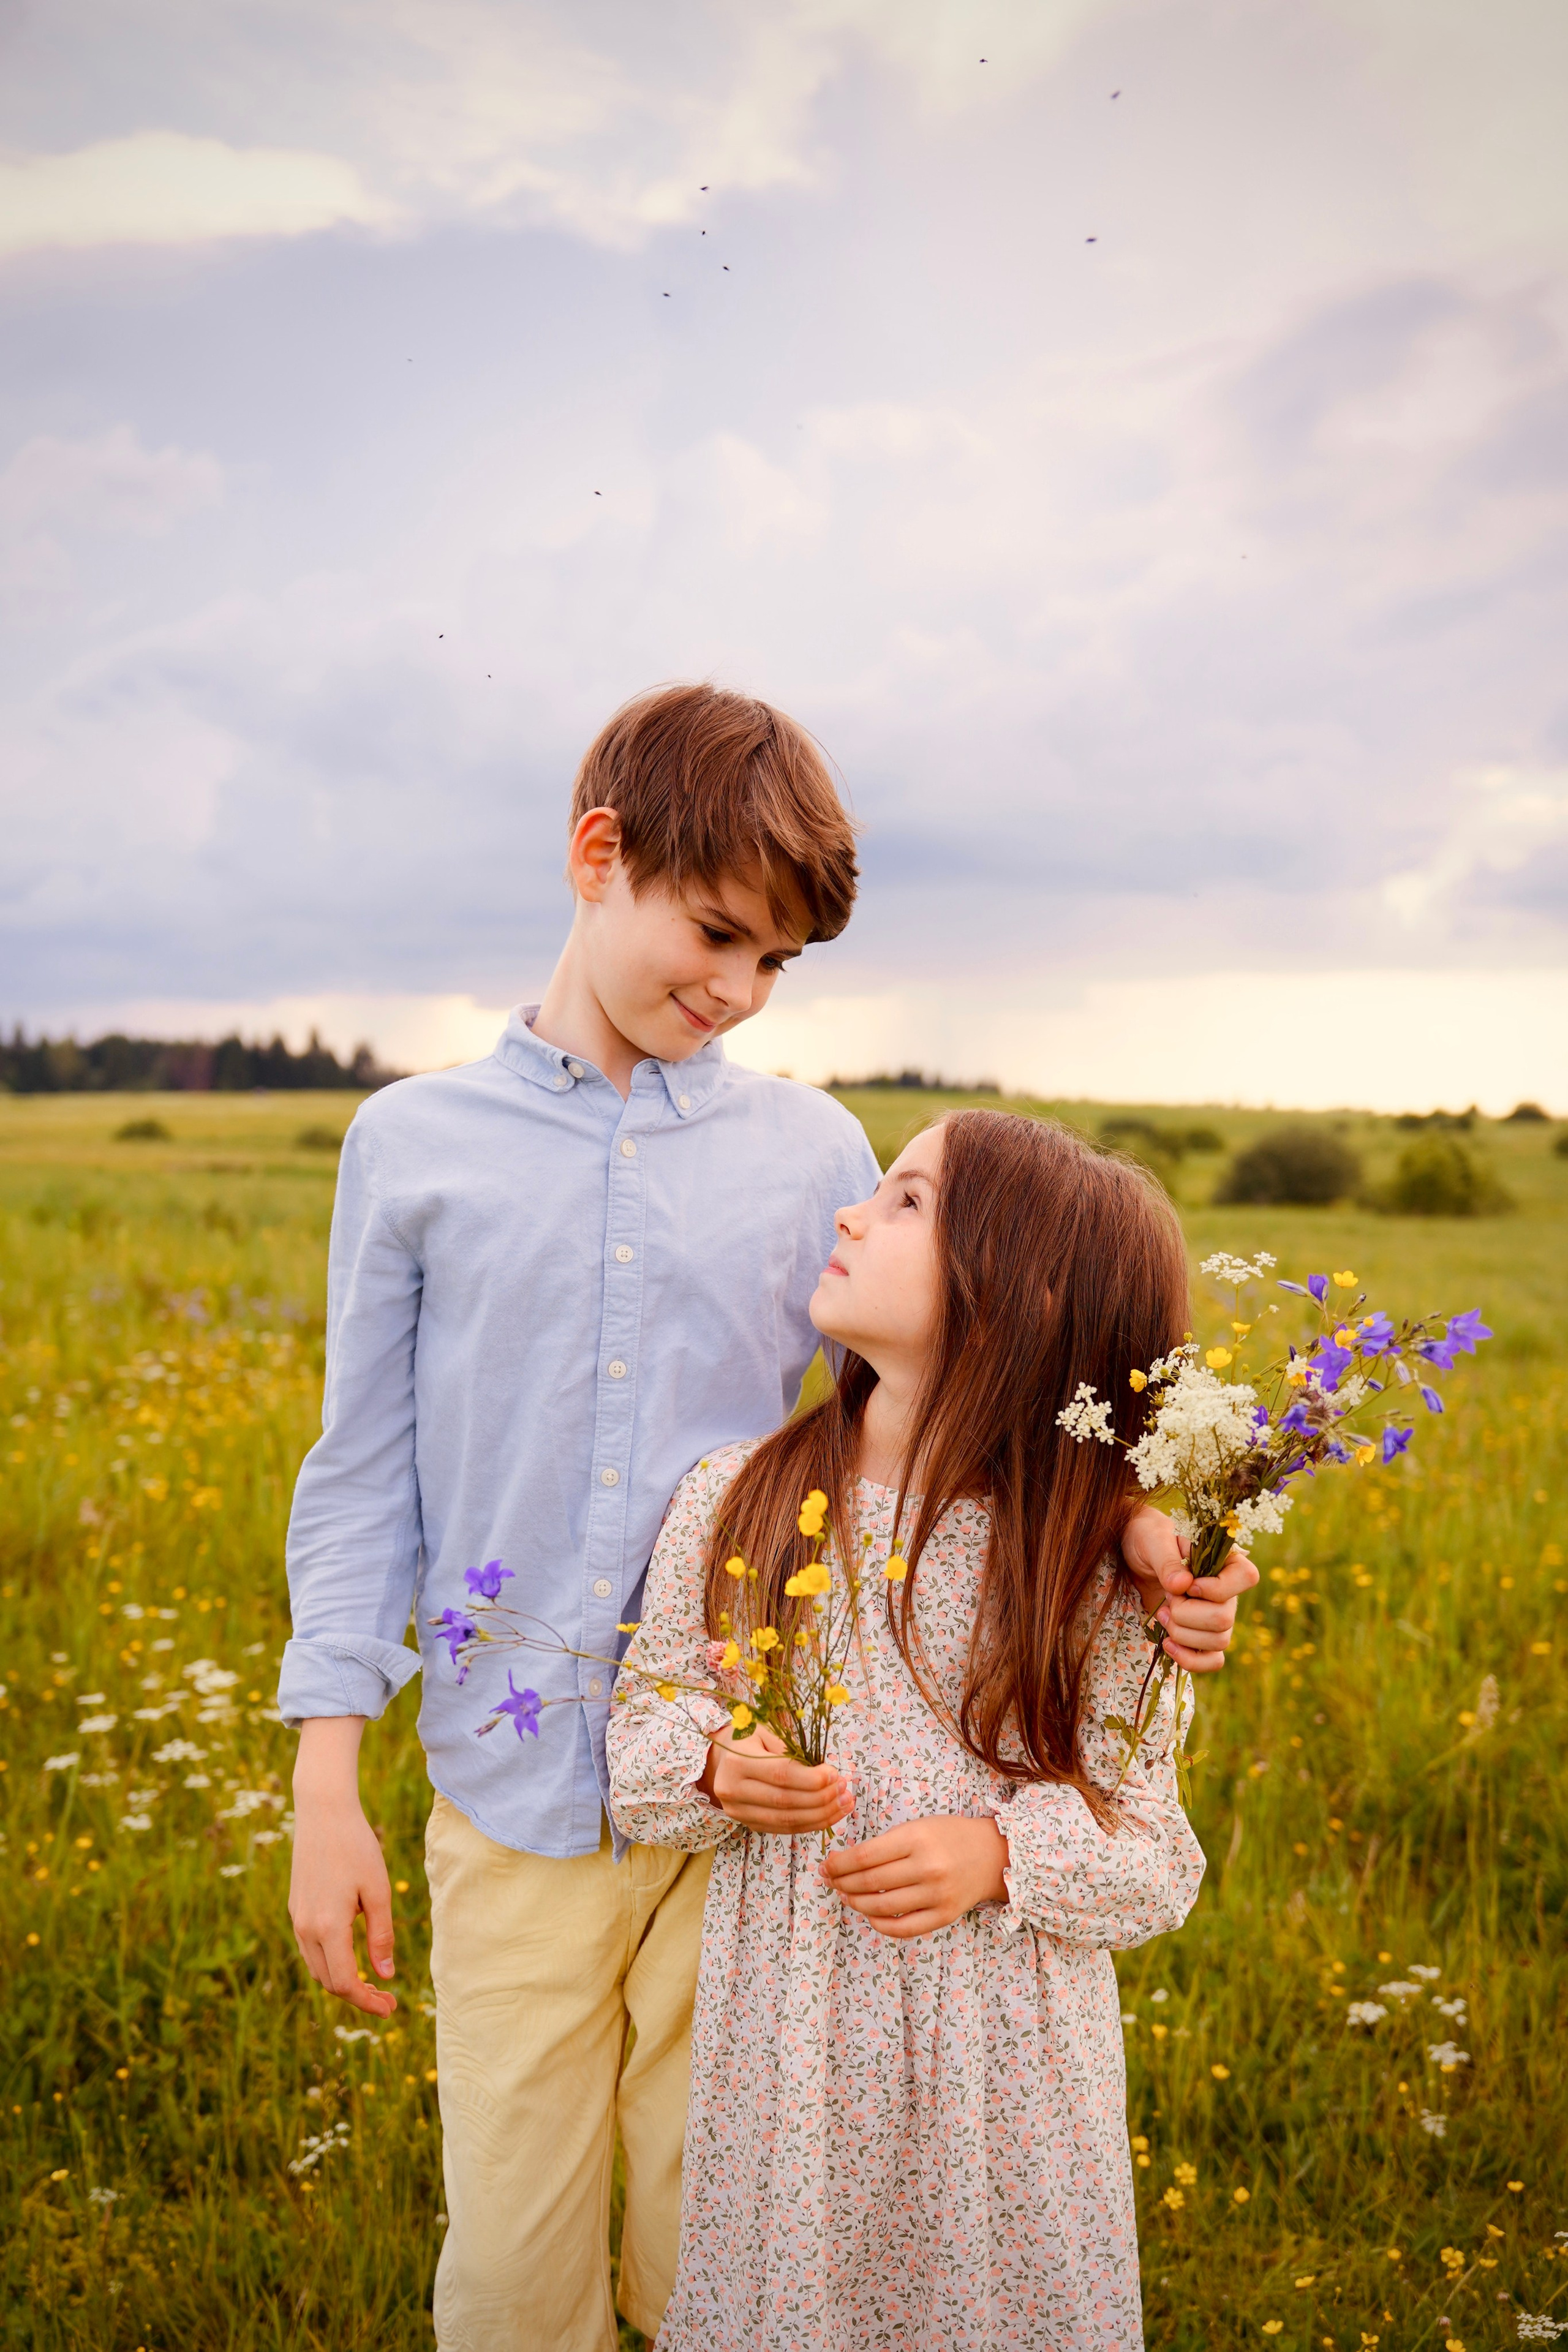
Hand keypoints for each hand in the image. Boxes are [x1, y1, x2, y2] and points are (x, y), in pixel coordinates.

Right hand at [289, 1717, 397, 2017]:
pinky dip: (330, 1960)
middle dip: (357, 1995)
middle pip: (328, 1981)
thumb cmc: (356, 1847)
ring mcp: (297, 1918)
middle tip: (388, 1998)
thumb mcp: (378, 1891)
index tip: (391, 2008)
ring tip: (372, 1981)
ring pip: (316, 1966)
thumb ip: (381, 1935)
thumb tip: (386, 1974)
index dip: (367, 2002)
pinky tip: (351, 1953)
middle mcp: (305, 1928)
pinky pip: (310, 1947)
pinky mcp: (296, 1907)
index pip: (344, 1984)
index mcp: (327, 1927)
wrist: (323, 1812)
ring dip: (341, 1980)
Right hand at [700, 1720, 852, 1834]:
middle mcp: (733, 1790)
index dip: (811, 1778)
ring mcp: (739, 1812)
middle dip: (821, 1798)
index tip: (835, 1774)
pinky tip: (831, 1815)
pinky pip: (785, 1829)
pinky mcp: (749, 1825)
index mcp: (737, 1762)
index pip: (781, 1775)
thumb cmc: (748, 1740)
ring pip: (787, 1820)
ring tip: (844, 1803)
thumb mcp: (765, 1732)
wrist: (721, 1760)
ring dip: (822, 1815)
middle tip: (844, 1789)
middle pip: (785, 1801)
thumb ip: (790, 1751)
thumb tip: (826, 1773)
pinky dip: (811, 1824)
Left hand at [820, 1814, 1008, 1938]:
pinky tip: (870, 1915)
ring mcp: (936, 1894)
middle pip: (870, 1882)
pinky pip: (903, 1928)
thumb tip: (843, 1862)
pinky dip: (881, 1924)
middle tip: (831, 1881)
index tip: (826, 1866)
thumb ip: (885, 1845)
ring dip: (856, 1903)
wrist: (991, 1855)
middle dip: (842, 1883)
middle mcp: (927, 1867)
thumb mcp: (917, 1828)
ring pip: (882, 1906)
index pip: (865, 1856)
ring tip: (846, 1896)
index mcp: (917, 1838)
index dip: (839, 1864)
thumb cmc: (948, 1836)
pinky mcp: (943, 1916)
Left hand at [1121, 1503, 1258, 1671]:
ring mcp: (1217, 1616)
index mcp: (1224, 1560)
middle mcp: (1227, 1592)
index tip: (1189, 1586)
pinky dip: (1190, 1660)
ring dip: (1182, 1634)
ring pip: (1218, 1642)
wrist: (1134, 1556)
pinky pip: (1213, 1661)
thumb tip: (1182, 1586)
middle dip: (1186, 1615)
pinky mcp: (1202, 1636)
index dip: (1217, 1589)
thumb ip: (1166, 1560)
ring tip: (1162, 1615)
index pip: (1247, 1577)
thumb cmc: (1147, 1539)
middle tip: (1167, 1599)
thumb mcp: (1152, 1540)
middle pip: (1224, 1619)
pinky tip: (1168, 1645)